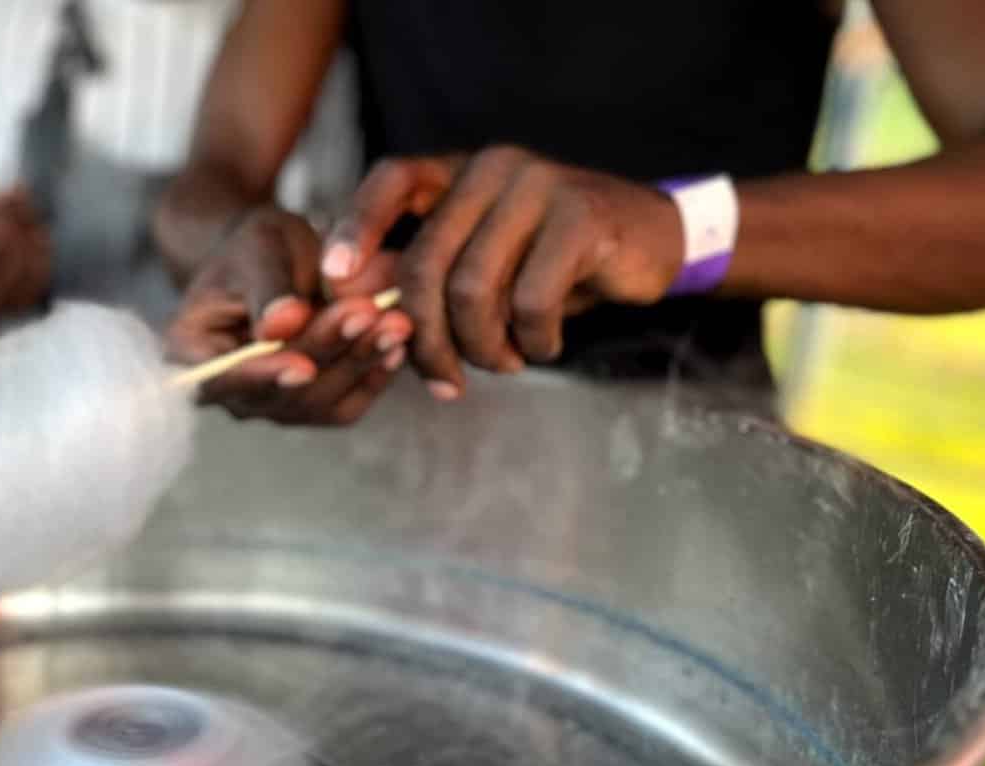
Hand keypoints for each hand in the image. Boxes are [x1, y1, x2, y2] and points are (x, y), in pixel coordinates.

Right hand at [164, 207, 412, 425]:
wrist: (271, 259)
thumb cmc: (256, 246)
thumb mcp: (260, 246)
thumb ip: (270, 287)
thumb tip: (281, 327)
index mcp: (189, 349)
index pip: (221, 377)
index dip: (261, 376)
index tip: (302, 363)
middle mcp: (224, 390)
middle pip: (278, 392)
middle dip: (329, 353)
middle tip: (373, 312)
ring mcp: (266, 404)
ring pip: (316, 403)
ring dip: (359, 364)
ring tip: (397, 322)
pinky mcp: (305, 408)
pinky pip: (342, 407)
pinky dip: (371, 377)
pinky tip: (396, 345)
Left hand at [321, 147, 685, 398]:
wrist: (651, 245)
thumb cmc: (550, 265)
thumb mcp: (483, 265)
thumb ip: (424, 278)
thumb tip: (352, 313)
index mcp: (459, 172)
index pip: (391, 179)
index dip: (355, 228)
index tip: (334, 284)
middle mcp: (493, 166)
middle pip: (425, 262)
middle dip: (425, 338)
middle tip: (442, 381)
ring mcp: (539, 185)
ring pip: (472, 289)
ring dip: (479, 347)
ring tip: (500, 362)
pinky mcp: (583, 217)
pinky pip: (530, 300)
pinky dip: (530, 341)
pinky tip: (541, 347)